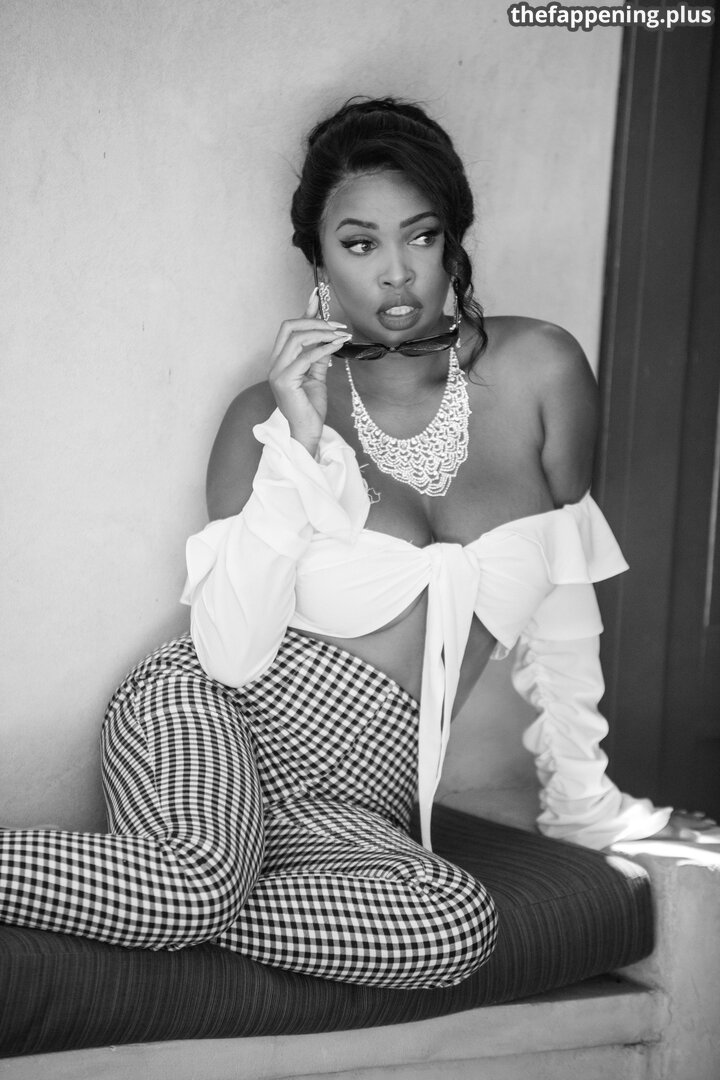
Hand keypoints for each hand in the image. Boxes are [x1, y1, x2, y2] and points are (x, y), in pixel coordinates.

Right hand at [268, 290, 350, 456]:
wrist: (306, 432)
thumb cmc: (310, 408)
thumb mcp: (317, 377)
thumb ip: (319, 357)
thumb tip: (329, 338)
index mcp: (280, 361)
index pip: (289, 328)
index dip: (304, 310)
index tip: (317, 295)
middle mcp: (274, 364)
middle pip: (289, 327)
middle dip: (315, 321)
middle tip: (338, 325)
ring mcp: (277, 372)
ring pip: (297, 338)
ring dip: (322, 332)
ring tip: (342, 335)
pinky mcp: (284, 381)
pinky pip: (305, 356)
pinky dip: (323, 348)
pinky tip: (337, 345)